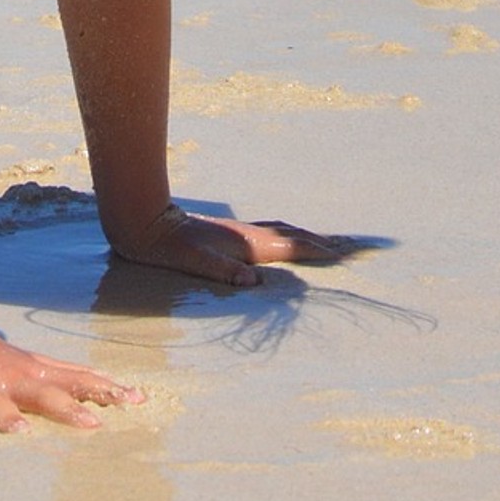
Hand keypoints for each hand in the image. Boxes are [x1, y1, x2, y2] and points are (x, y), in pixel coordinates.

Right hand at [0, 314, 143, 432]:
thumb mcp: (33, 366)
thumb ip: (69, 380)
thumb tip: (120, 391)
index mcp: (33, 373)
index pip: (76, 379)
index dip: (105, 390)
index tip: (136, 400)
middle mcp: (10, 377)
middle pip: (44, 393)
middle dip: (68, 408)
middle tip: (93, 425)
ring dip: (7, 417)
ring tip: (20, 433)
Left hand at [102, 200, 363, 286]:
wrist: (146, 221)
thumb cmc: (167, 247)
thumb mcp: (191, 262)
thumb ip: (221, 269)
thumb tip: (251, 279)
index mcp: (245, 243)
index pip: (290, 245)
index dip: (317, 249)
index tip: (346, 253)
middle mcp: (248, 234)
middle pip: (293, 234)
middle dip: (323, 241)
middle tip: (353, 247)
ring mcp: (240, 231)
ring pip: (282, 230)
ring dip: (307, 236)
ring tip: (328, 243)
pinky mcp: (231, 233)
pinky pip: (270, 232)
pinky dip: (288, 235)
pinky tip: (286, 239)